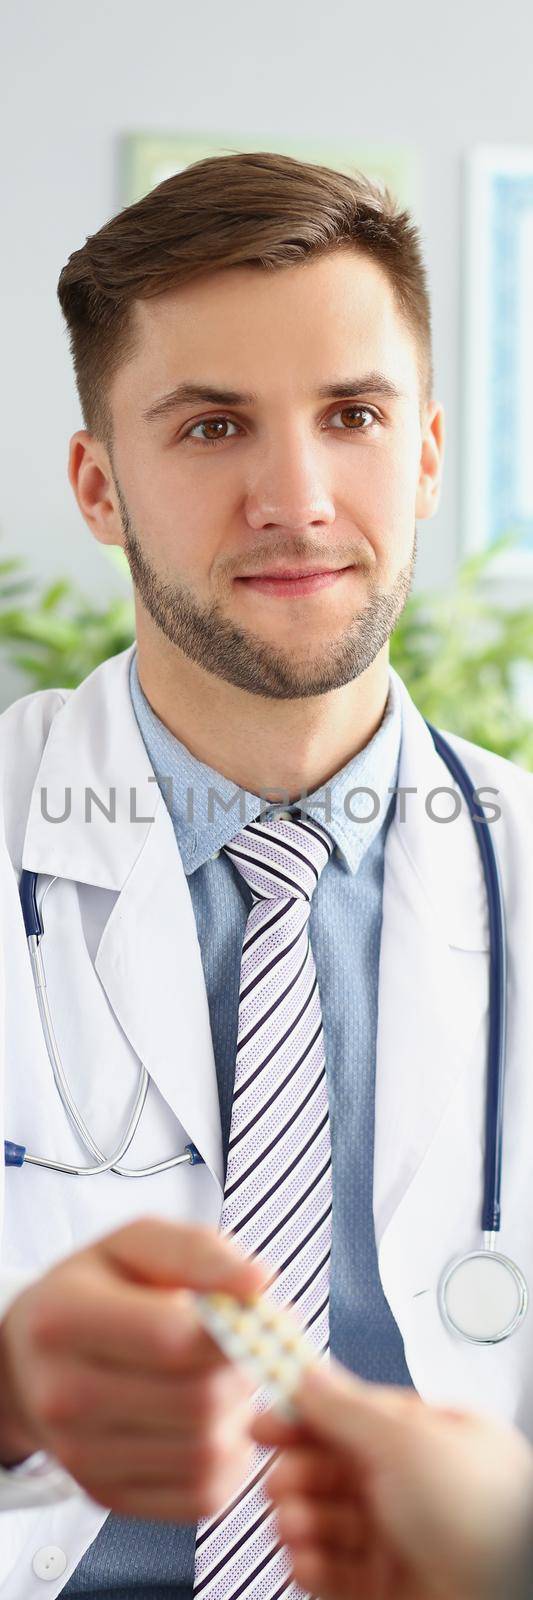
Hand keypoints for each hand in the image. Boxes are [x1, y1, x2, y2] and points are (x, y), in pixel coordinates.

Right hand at [0, 1218, 266, 1518]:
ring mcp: (81, 1456)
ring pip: (206, 1454)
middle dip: (243, 1373)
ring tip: (226, 1382)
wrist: (32, 1359)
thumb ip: (198, 1252)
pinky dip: (231, 1462)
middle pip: (196, 1401)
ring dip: (240, 1418)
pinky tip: (216, 1423)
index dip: (234, 1329)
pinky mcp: (106, 1496)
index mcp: (64, 1319)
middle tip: (246, 1349)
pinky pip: (202, 1496)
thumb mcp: (136, 1244)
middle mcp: (63, 1395)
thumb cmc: (97, 1289)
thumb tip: (259, 1281)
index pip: (172, 1338)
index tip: (255, 1315)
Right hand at [253, 1359, 532, 1599]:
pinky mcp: (383, 1586)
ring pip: (326, 1518)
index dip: (306, 1414)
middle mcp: (413, 1485)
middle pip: (332, 1468)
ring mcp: (398, 1537)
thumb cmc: (484, 1514)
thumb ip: (347, 1408)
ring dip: (299, 1518)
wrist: (501, 1596)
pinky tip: (302, 1557)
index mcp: (427, 1436)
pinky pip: (330, 1570)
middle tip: (278, 1477)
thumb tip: (308, 1376)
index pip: (353, 1414)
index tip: (267, 1417)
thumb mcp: (407, 1440)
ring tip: (292, 1521)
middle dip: (297, 1470)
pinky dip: (309, 1563)